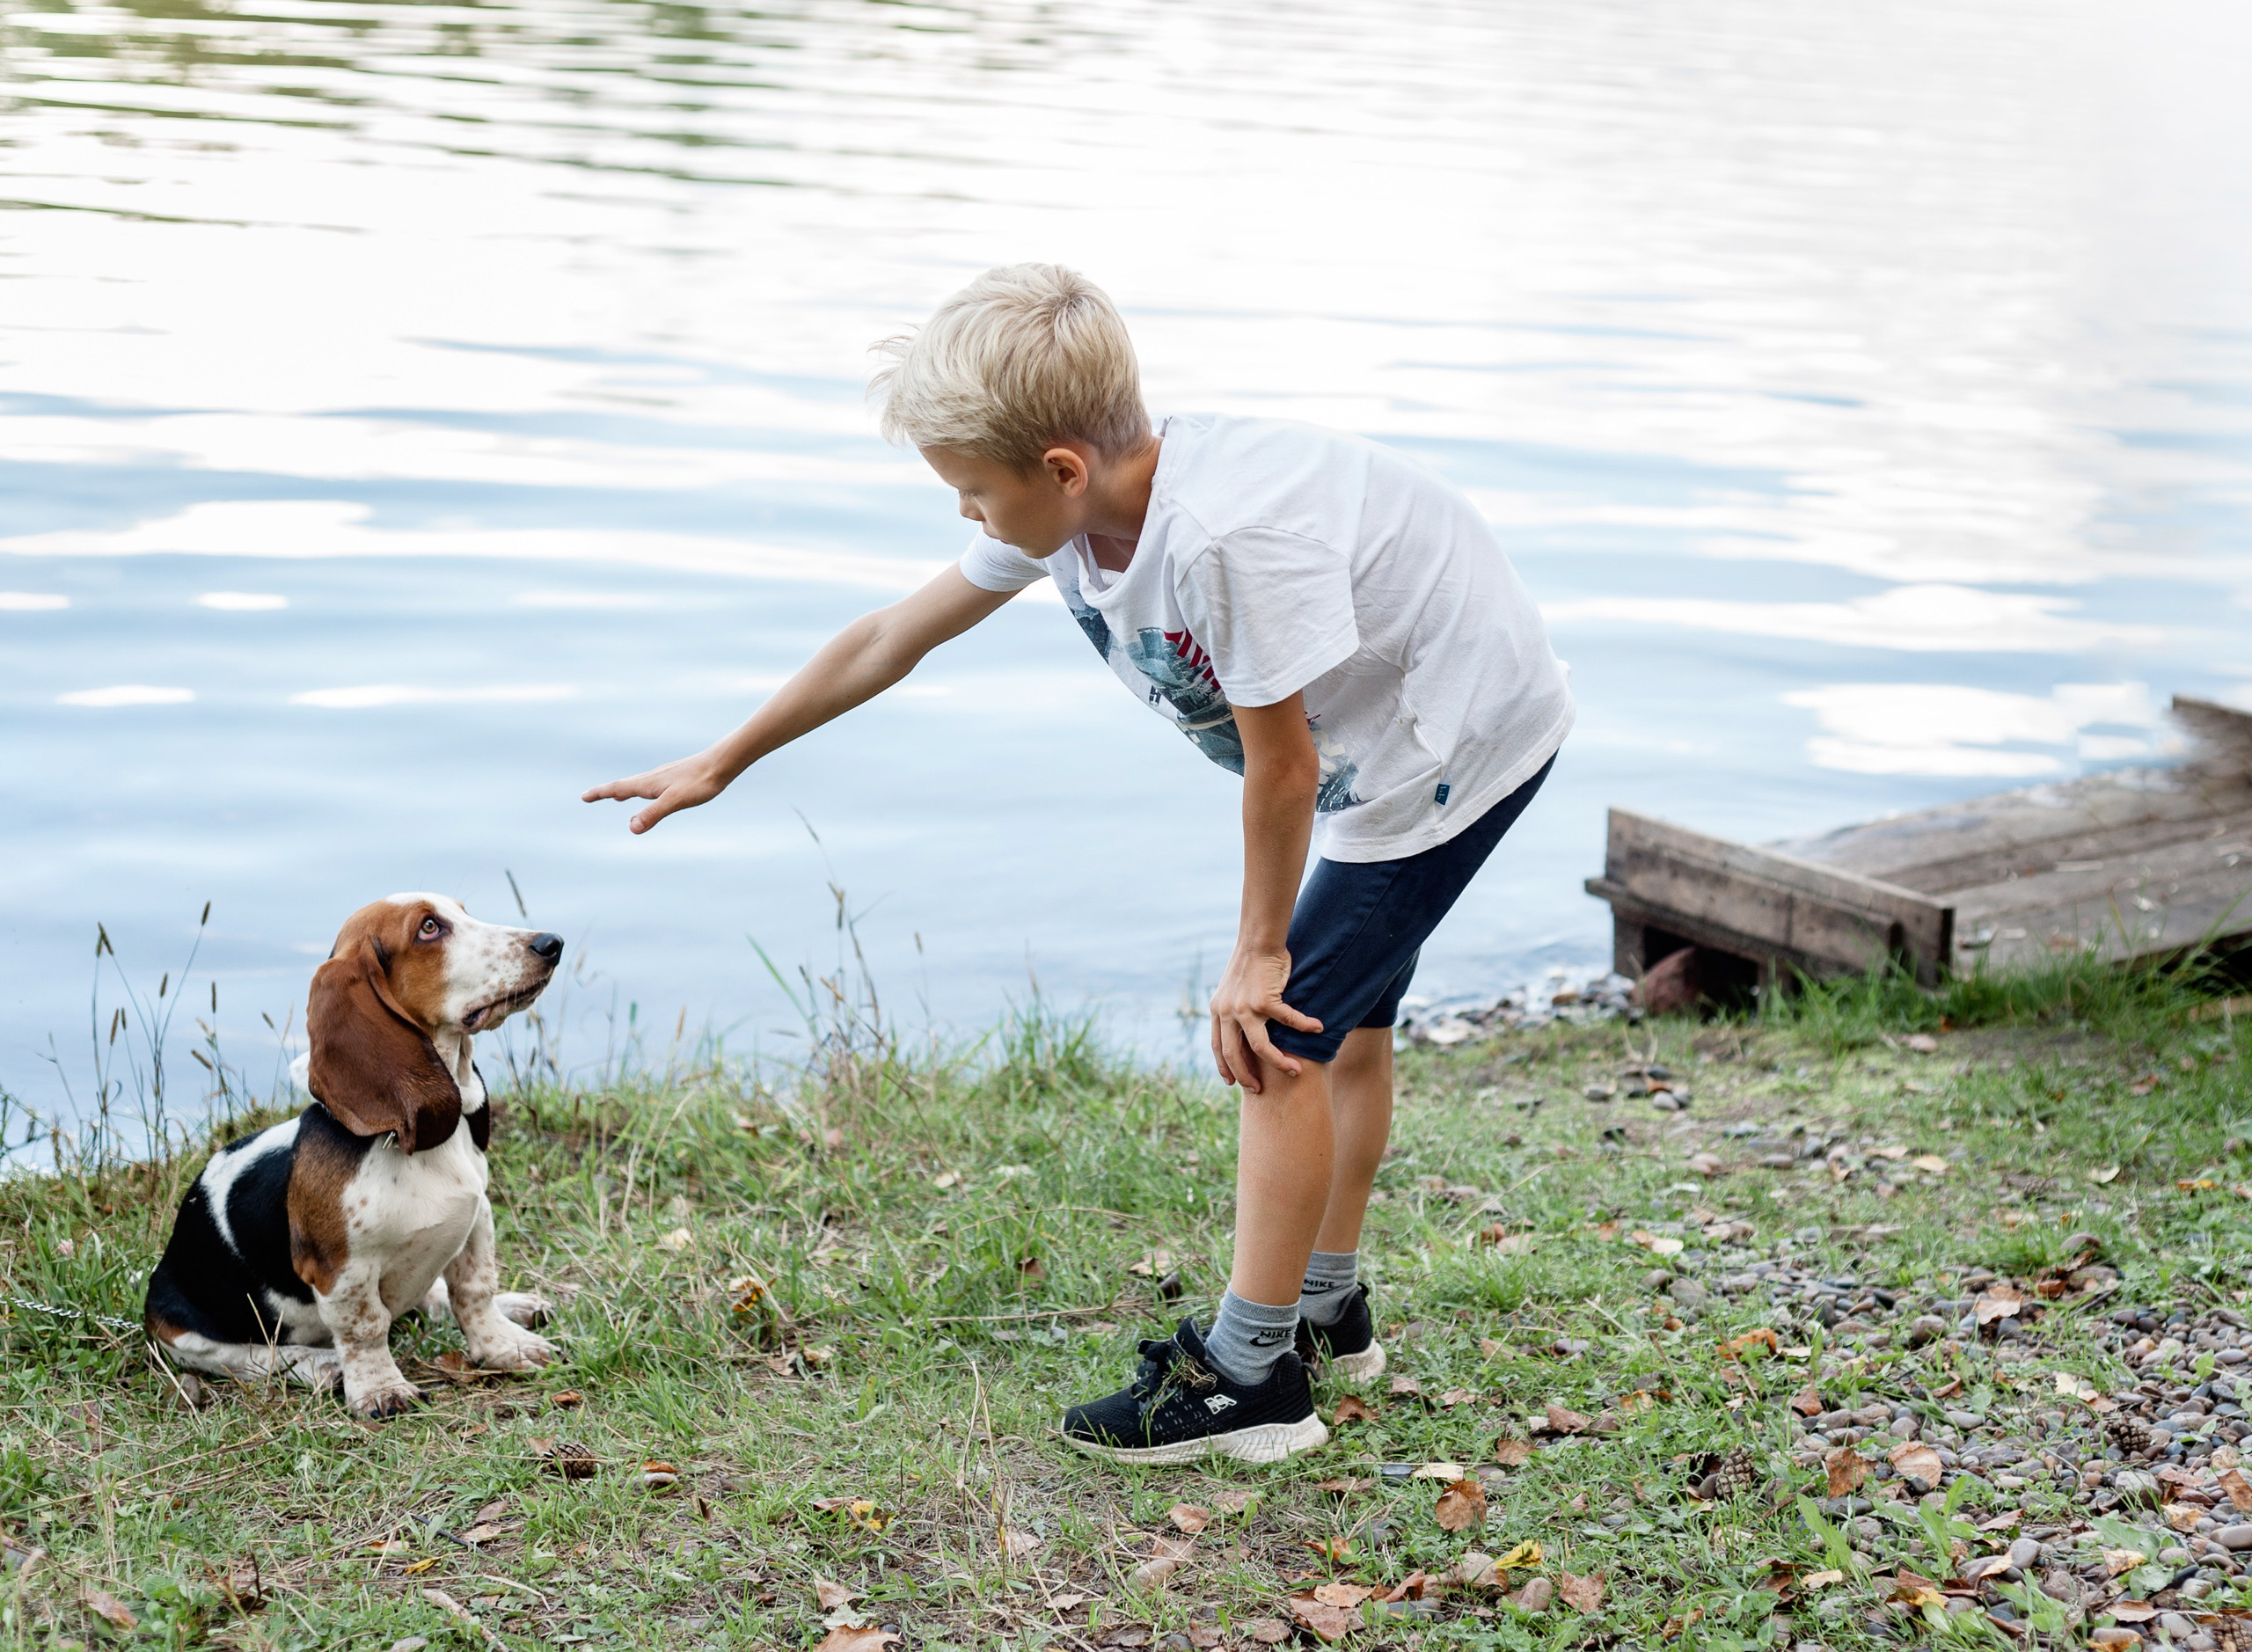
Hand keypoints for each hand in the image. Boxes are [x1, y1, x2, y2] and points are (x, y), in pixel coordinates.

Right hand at [581, 753, 728, 833]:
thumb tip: (631, 828)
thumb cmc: (700, 783)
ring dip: (624, 790)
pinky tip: (653, 791)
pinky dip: (642, 789)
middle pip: (624, 785)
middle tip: (591, 796)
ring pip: (638, 784)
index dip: (600, 793)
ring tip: (618, 797)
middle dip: (606, 791)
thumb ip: (653, 814)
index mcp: (648, 784)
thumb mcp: (675, 802)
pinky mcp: (676, 776)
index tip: (584, 797)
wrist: (721, 763)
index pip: (618, 789)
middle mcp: (652, 778)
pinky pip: (652, 783)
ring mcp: (664, 776)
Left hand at [1209, 944, 1322, 1094]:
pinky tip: (1317, 1028)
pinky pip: (1288, 1021)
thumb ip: (1235, 1012)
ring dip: (1278, 1063)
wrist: (1258, 940)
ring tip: (1294, 1072)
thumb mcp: (1233, 991)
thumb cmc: (1251, 965)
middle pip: (1233, 1054)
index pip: (1218, 1047)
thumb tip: (1245, 1034)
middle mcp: (1227, 1011)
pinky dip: (1305, 1026)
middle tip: (1257, 1090)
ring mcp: (1245, 1007)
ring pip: (1260, 1047)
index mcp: (1217, 1011)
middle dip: (1245, 1076)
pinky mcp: (1265, 999)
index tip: (1232, 1083)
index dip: (1225, 1067)